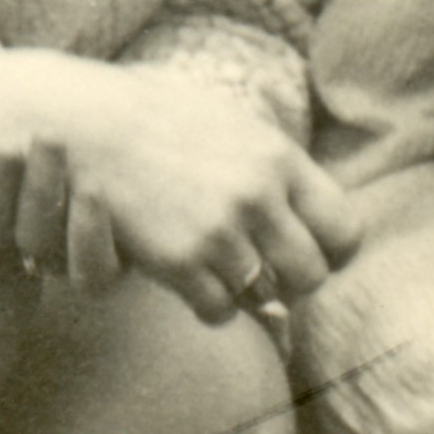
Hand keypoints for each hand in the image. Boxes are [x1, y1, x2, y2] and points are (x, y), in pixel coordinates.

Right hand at [0, 50, 356, 320]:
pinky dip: (210, 304)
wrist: (90, 126)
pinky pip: (219, 310)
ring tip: (222, 271)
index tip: (311, 254)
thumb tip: (310, 206)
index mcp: (279, 157)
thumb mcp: (232, 125)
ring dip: (247, 293)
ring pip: (266, 298)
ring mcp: (219, 230)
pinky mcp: (180, 259)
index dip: (332, 252)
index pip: (344, 230)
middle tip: (268, 276)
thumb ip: (275, 165)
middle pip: (312, 275)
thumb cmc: (160, 123)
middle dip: (294, 284)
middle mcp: (258, 195)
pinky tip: (191, 279)